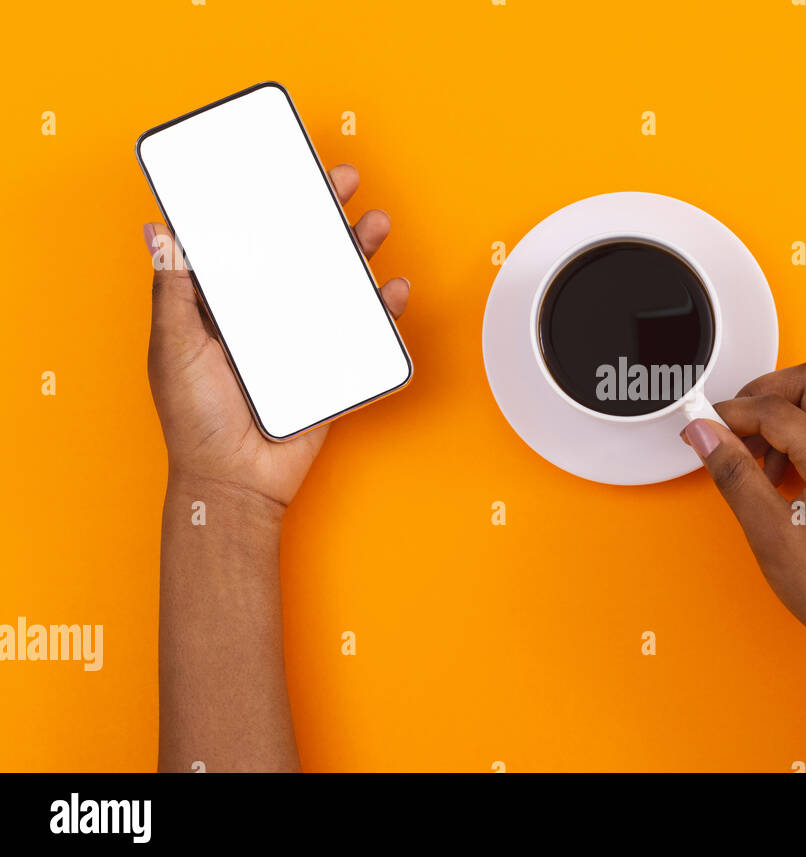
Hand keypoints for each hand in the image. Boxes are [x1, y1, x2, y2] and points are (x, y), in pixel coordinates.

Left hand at [144, 164, 410, 509]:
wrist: (236, 481)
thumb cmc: (195, 421)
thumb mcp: (174, 347)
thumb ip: (173, 289)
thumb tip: (157, 230)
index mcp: (223, 303)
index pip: (248, 240)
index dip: (267, 203)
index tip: (284, 169)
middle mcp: (264, 314)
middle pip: (299, 250)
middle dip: (324, 212)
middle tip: (343, 181)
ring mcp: (301, 337)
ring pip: (336, 281)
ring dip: (359, 250)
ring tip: (376, 225)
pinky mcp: (331, 364)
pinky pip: (364, 330)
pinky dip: (383, 308)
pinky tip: (392, 289)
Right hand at [681, 362, 805, 656]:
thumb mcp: (770, 533)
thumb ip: (735, 474)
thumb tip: (706, 433)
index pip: (775, 409)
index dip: (730, 413)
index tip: (702, 427)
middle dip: (762, 396)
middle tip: (731, 427)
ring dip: (780, 420)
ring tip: (753, 465)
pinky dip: (797, 441)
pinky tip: (777, 481)